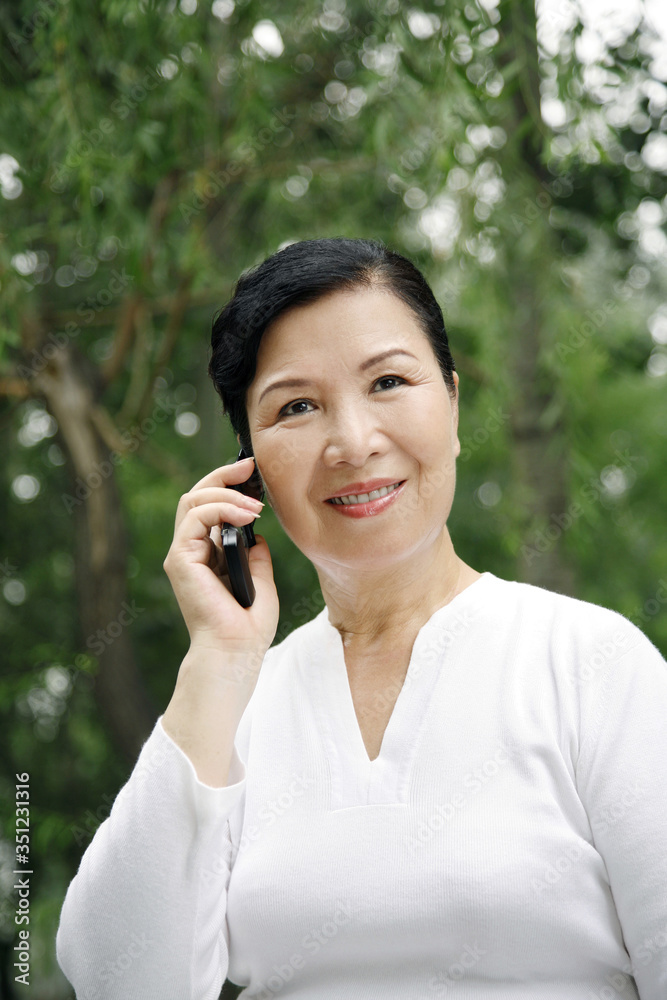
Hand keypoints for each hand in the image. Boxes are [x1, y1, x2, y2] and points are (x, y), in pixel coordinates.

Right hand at [163, 457, 278, 660]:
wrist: (235, 653)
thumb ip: (256, 555)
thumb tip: (258, 535)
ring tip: (256, 504)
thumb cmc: (248, 628)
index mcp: (208, 556)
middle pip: (197, 496)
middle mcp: (191, 552)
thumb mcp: (262, 581)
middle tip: (250, 466)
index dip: (229, 485)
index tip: (253, 473)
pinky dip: (221, 508)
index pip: (210, 507)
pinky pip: (195, 517)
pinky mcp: (180, 559)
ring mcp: (182, 554)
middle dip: (223, 476)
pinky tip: (247, 514)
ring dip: (226, 493)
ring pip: (192, 500)